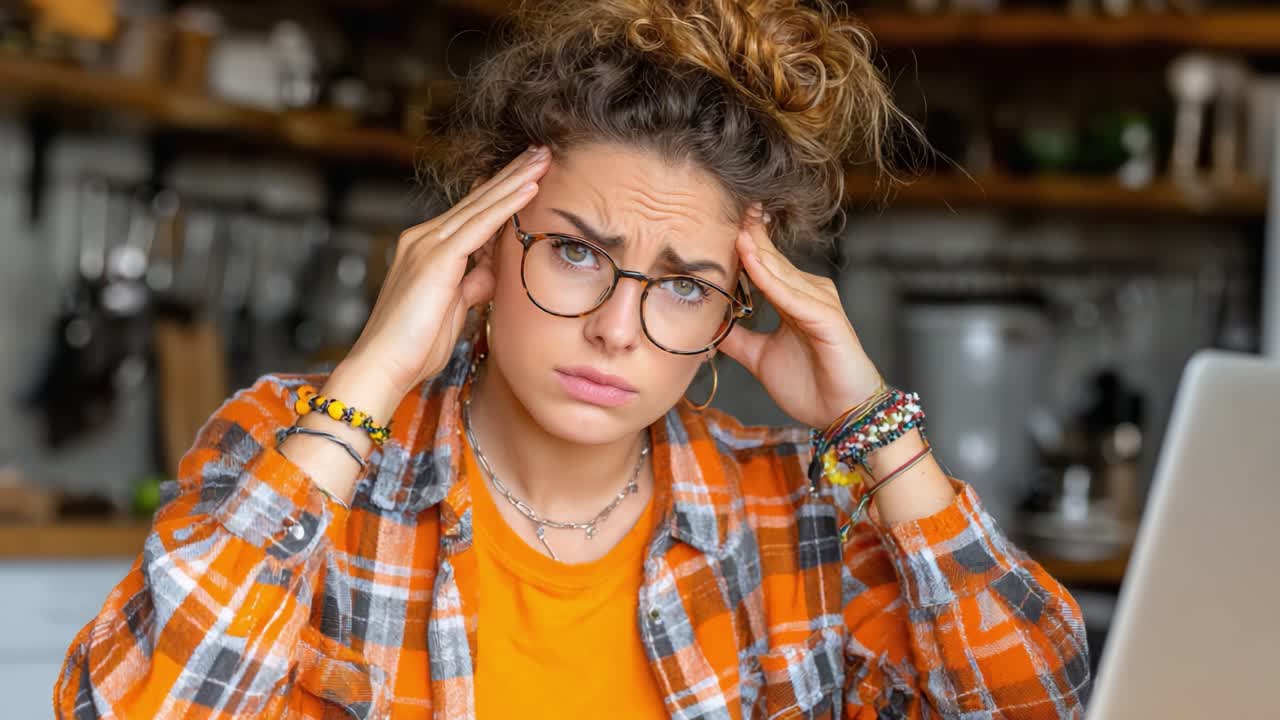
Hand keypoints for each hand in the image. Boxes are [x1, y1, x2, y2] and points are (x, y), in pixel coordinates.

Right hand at [340, 146, 550, 400]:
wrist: (383, 366)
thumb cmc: (415, 346)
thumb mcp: (454, 308)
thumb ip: (472, 285)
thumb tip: (492, 271)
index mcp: (428, 250)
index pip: (473, 213)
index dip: (502, 192)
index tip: (529, 174)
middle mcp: (424, 239)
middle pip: (478, 200)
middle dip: (511, 174)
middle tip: (541, 151)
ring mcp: (428, 245)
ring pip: (481, 205)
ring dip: (515, 179)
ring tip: (543, 157)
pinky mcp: (436, 258)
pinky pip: (480, 224)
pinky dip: (507, 205)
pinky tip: (530, 187)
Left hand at [717, 204, 882, 429]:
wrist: (841, 414)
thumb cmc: (810, 385)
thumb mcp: (759, 356)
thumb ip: (737, 338)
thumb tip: (709, 323)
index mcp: (794, 298)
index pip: (765, 262)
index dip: (745, 240)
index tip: (720, 217)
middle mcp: (809, 293)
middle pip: (771, 258)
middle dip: (749, 233)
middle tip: (726, 204)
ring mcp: (819, 302)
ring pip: (779, 271)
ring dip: (755, 249)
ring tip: (732, 225)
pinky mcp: (826, 317)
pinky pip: (791, 295)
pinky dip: (769, 278)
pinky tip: (750, 261)